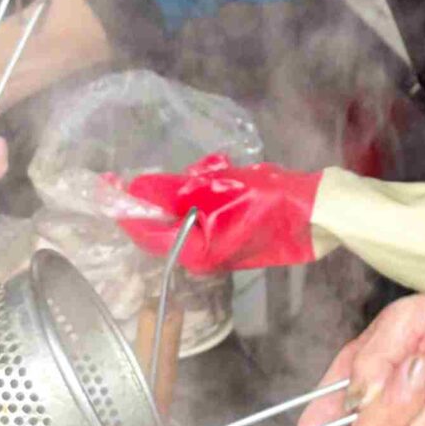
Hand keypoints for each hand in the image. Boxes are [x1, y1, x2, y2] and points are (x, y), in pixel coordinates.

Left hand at [116, 156, 323, 272]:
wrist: (317, 213)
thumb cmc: (270, 203)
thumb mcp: (218, 191)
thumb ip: (174, 192)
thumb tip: (136, 190)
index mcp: (194, 252)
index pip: (146, 232)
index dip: (125, 207)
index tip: (107, 182)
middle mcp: (201, 256)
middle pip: (165, 224)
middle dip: (167, 193)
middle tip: (188, 169)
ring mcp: (217, 247)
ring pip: (186, 215)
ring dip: (192, 190)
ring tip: (217, 170)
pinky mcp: (231, 236)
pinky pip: (206, 214)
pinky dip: (208, 194)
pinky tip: (227, 177)